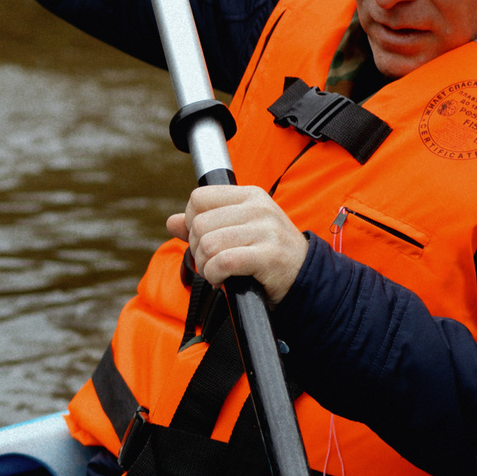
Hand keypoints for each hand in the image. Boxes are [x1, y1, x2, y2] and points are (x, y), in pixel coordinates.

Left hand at [166, 184, 307, 304]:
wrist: (305, 276)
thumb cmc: (268, 253)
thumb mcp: (238, 231)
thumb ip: (205, 224)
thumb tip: (172, 222)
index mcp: (249, 195)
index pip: (199, 198)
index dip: (192, 222)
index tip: (204, 240)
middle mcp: (258, 208)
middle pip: (199, 224)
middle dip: (197, 249)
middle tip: (212, 262)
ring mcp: (266, 230)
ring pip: (208, 244)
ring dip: (206, 266)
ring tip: (218, 272)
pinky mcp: (269, 255)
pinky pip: (223, 262)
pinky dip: (215, 275)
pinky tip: (223, 280)